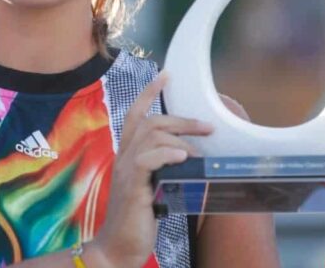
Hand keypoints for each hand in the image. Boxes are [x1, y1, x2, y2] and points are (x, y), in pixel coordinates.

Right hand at [89, 74, 213, 267]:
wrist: (117, 248)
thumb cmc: (137, 220)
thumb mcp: (152, 188)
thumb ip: (164, 170)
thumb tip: (192, 159)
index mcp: (128, 155)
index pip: (136, 115)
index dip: (149, 94)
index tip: (165, 76)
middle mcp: (124, 157)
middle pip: (150, 121)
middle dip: (181, 119)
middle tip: (207, 127)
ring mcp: (126, 170)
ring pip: (151, 136)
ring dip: (180, 139)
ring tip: (199, 152)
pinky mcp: (133, 186)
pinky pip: (147, 159)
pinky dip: (168, 154)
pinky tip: (184, 158)